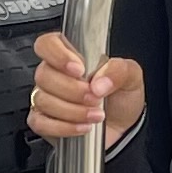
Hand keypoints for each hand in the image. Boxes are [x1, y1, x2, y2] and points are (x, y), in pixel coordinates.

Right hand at [27, 27, 145, 148]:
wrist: (124, 129)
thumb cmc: (122, 98)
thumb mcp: (131, 77)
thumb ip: (118, 70)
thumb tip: (98, 82)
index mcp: (71, 56)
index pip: (48, 44)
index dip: (57, 55)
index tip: (79, 69)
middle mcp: (55, 75)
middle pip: (44, 75)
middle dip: (72, 89)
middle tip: (95, 97)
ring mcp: (46, 98)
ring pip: (43, 100)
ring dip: (72, 110)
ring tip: (96, 114)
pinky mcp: (44, 122)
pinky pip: (41, 123)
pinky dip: (64, 127)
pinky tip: (83, 127)